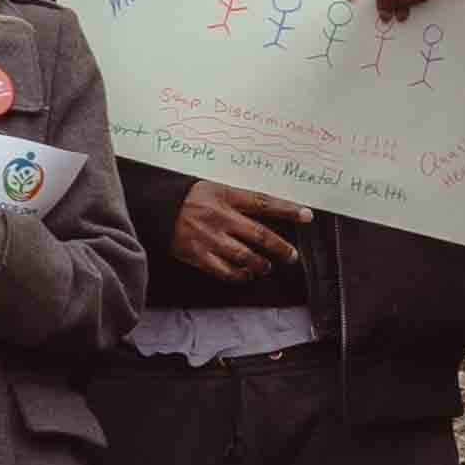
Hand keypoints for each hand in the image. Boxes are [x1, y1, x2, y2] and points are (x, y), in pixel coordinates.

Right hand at [168, 180, 306, 280]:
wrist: (157, 208)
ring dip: (260, 265)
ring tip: (266, 267)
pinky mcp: (198, 255)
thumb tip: (268, 210)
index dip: (287, 210)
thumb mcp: (215, 188)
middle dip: (280, 248)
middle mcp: (220, 217)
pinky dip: (239, 275)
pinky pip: (224, 271)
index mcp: (226, 196)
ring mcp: (209, 237)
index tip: (307, 215)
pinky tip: (246, 275)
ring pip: (244, 257)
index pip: (263, 203)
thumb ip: (238, 200)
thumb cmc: (190, 197)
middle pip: (259, 235)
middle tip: (292, 255)